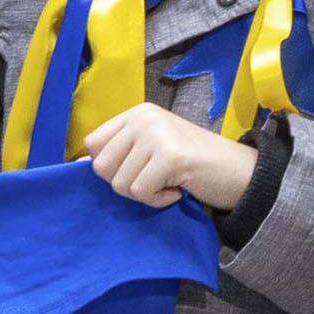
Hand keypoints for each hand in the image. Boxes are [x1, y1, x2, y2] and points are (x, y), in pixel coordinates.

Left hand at [84, 101, 255, 210]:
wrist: (239, 170)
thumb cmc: (193, 163)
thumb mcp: (150, 150)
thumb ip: (119, 153)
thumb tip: (74, 166)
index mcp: (138, 112)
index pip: (92, 144)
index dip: (108, 166)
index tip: (136, 169)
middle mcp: (145, 117)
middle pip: (101, 167)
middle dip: (125, 183)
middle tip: (155, 178)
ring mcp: (158, 134)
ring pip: (120, 184)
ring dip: (145, 194)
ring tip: (169, 182)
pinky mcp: (170, 155)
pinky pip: (141, 193)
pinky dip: (158, 201)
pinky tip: (178, 188)